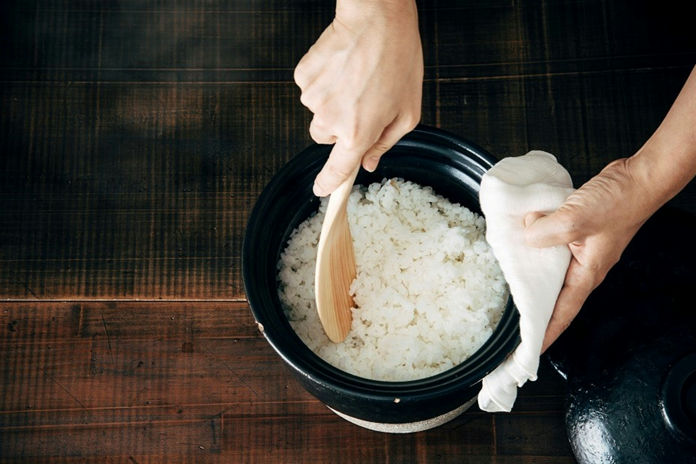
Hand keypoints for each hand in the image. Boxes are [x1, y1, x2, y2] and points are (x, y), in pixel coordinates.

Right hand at [293, 0, 422, 196]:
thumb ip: (385, 142)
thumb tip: (368, 163)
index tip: (322, 190)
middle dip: (340, 126)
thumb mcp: (407, 111)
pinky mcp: (303, 77)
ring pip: (318, 112)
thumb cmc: (399, 61)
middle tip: (361, 102)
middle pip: (325, 138)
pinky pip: (311, 89)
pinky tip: (342, 66)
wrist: (377, 19)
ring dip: (333, 101)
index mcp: (358, 133)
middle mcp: (331, 120)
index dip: (329, 184)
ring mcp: (313, 98)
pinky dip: (324, 82)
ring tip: (355, 78)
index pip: (337, 170)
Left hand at [523, 158, 658, 351]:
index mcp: (586, 274)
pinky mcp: (577, 234)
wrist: (638, 178)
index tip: (526, 352)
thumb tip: (525, 236)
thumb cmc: (619, 202)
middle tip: (509, 322)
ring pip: (550, 270)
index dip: (543, 333)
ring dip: (530, 275)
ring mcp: (581, 250)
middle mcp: (584, 267)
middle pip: (553, 295)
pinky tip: (521, 242)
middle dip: (532, 309)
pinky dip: (536, 246)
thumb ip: (545, 231)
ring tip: (506, 285)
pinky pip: (551, 246)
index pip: (561, 313)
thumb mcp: (577, 218)